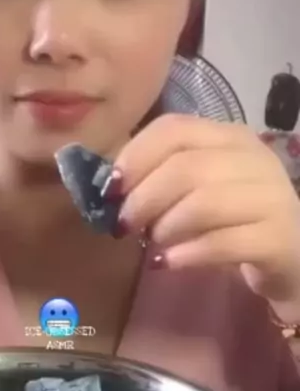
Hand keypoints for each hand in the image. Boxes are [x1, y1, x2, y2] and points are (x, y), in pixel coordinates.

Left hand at [107, 114, 299, 317]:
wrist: (294, 257)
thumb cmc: (234, 221)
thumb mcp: (200, 190)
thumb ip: (161, 178)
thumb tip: (109, 187)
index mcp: (230, 137)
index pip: (175, 128)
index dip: (135, 156)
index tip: (112, 188)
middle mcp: (255, 159)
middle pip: (185, 167)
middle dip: (143, 198)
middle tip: (124, 225)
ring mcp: (271, 198)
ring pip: (204, 203)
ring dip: (164, 226)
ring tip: (152, 243)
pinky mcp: (277, 238)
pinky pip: (222, 243)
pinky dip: (186, 254)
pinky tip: (167, 262)